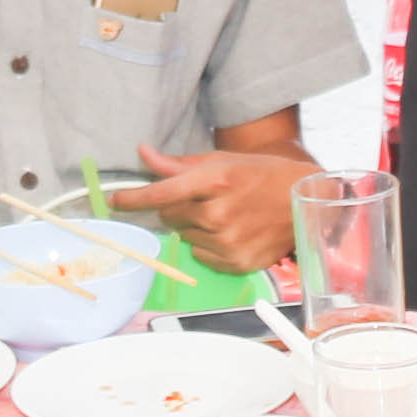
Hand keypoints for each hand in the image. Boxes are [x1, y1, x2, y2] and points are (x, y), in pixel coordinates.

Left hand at [109, 143, 308, 273]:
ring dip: (194, 227)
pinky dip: (208, 245)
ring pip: (185, 237)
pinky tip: (231, 232)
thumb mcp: (222, 161)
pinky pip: (202, 256)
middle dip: (176, 208)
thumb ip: (178, 164)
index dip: (132, 199)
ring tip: (223, 215)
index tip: (113, 201)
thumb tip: (143, 153)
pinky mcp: (236, 263)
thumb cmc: (260, 176)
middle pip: (169, 217)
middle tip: (200, 200)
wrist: (302, 202)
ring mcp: (228, 242)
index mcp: (215, 181)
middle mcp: (219, 214)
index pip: (161, 194)